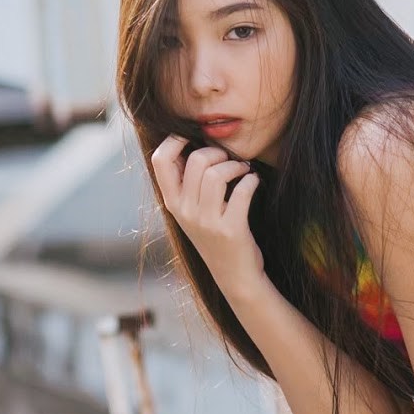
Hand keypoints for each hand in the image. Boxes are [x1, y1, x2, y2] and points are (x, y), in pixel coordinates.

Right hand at [150, 134, 262, 286]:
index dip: (175, 140)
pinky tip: (254, 181)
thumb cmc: (215, 237)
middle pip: (196, 161)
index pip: (159, 160)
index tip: (194, 138)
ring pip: (217, 174)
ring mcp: (207, 222)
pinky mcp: (231, 229)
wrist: (234, 275)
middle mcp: (185, 211)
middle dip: (218, 152)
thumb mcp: (191, 213)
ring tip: (244, 170)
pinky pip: (241, 191)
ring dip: (236, 165)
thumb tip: (191, 144)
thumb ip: (187, 185)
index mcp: (172, 203)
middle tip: (230, 159)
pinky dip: (251, 180)